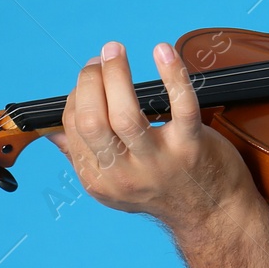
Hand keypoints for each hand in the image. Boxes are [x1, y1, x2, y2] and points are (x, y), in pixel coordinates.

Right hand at [47, 40, 256, 231]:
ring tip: (115, 50)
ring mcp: (159, 162)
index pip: (75, 128)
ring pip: (126, 115)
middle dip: (90, 82)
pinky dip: (173, 74)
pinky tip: (163, 51)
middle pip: (92, 122)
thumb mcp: (116, 186)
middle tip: (101, 58)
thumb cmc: (165, 190)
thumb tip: (54, 133)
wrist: (213, 217)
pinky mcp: (191, 148)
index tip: (90, 76)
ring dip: (116, 74)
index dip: (78, 95)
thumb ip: (84, 159)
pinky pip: (181, 106)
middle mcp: (125, 174)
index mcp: (100, 179)